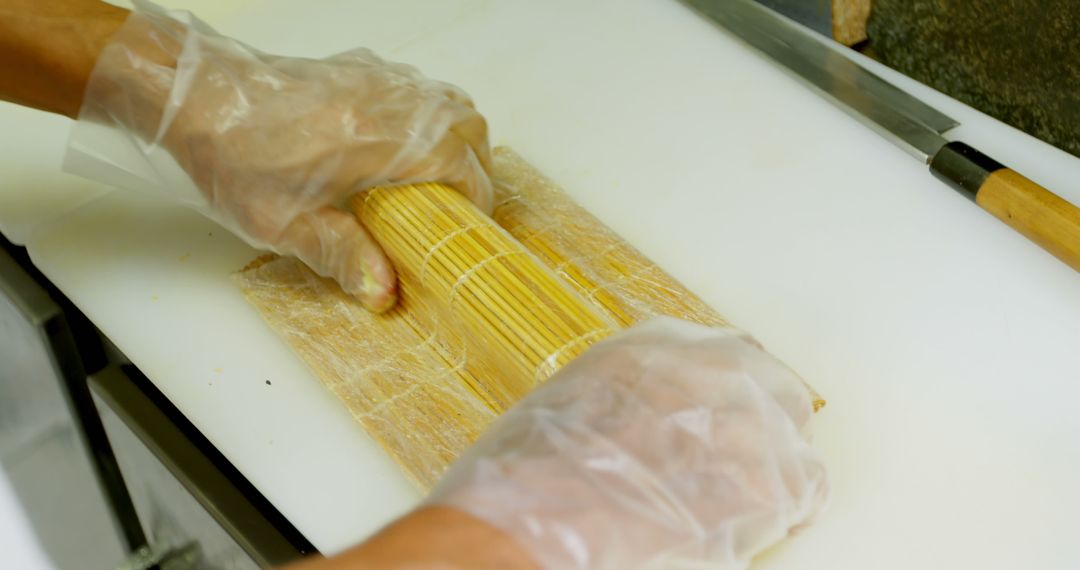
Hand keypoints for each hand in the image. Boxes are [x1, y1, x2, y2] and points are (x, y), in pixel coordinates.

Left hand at [75, 0, 492, 310]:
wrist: (193, 98)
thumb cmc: (234, 158)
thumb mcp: (286, 224)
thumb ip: (344, 257)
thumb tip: (385, 293)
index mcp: (380, 142)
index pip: (462, 163)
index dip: (475, 198)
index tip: (467, 226)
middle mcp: (389, 102)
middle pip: (468, 125)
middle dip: (475, 166)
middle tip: (457, 205)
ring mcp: (376, 78)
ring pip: (448, 100)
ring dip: (456, 138)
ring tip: (435, 178)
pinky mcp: (358, 68)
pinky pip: (417, 87)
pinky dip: (428, 115)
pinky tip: (399, 144)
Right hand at [428, 317, 828, 569]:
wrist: (539, 520)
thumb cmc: (533, 472)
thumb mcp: (571, 398)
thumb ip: (626, 392)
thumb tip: (649, 414)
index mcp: (657, 346)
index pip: (728, 353)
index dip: (731, 394)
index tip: (729, 414)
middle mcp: (709, 371)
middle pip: (773, 387)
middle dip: (764, 424)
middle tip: (744, 460)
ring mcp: (743, 424)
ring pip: (793, 438)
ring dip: (775, 468)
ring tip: (748, 497)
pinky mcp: (764, 484)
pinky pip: (806, 490)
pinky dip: (787, 508)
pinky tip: (763, 520)